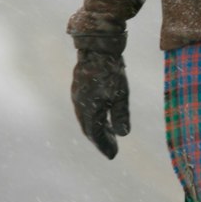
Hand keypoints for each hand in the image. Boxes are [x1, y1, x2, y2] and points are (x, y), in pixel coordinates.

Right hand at [71, 40, 129, 158]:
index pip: (95, 134)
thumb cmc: (111, 70)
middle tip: (112, 148)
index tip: (113, 155)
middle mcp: (79, 104)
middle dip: (100, 140)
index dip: (104, 145)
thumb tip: (123, 134)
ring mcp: (77, 95)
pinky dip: (93, 117)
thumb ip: (120, 115)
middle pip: (88, 128)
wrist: (97, 47)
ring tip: (109, 134)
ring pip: (85, 118)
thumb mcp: (120, 94)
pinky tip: (102, 115)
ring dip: (96, 128)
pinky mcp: (78, 87)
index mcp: (88, 109)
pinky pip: (84, 108)